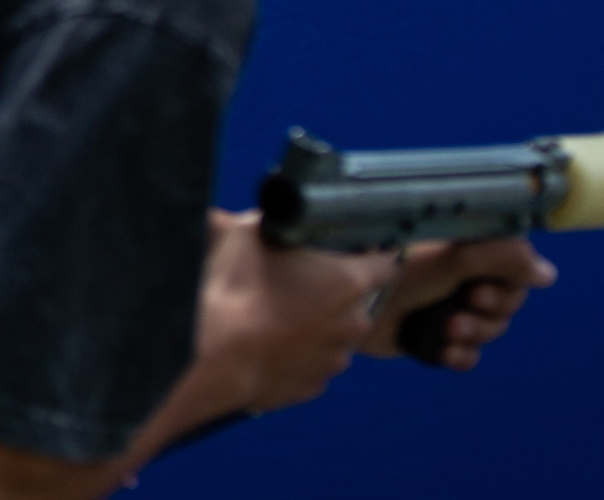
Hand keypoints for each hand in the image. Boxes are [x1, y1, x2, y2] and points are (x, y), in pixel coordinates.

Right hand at [196, 210, 399, 414]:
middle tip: (293, 282)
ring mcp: (334, 358)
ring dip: (312, 325)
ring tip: (271, 316)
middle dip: (330, 292)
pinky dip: (295, 353)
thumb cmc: (236, 291)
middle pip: (356, 301)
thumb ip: (274, 222)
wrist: (215, 353)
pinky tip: (265, 342)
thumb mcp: (250, 233)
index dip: (373, 254)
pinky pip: (311, 363)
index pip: (388, 263)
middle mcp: (352, 322)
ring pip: (332, 335)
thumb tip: (271, 218)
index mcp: (348, 281)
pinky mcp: (313, 384)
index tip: (355, 252)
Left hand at [364, 237, 554, 368]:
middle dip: (490, 311)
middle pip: (508, 304)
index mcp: (466, 248)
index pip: (516, 269)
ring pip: (490, 332)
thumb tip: (547, 273)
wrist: (352, 302)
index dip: (509, 284)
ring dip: (474, 333)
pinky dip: (458, 354)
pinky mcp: (433, 334)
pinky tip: (443, 349)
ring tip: (448, 326)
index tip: (485, 285)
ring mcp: (446, 305)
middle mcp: (460, 275)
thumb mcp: (453, 256)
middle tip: (467, 303)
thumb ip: (504, 258)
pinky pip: (467, 355)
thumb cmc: (396, 265)